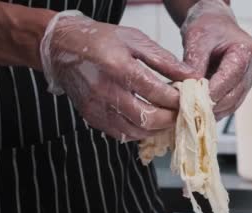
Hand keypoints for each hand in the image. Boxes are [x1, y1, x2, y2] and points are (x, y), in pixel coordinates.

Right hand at [40, 11, 195, 140]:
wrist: (61, 47)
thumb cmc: (100, 40)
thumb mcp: (135, 40)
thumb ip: (164, 60)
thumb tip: (190, 75)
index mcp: (118, 67)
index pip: (156, 92)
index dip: (177, 99)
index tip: (189, 98)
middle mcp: (105, 90)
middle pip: (148, 118)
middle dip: (171, 118)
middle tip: (181, 112)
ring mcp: (97, 107)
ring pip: (136, 131)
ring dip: (157, 129)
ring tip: (168, 117)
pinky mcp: (92, 118)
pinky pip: (121, 134)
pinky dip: (140, 131)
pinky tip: (149, 121)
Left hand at [181, 0, 251, 118]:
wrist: (215, 22)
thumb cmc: (208, 25)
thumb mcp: (197, 38)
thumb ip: (194, 62)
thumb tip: (189, 88)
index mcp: (246, 51)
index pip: (230, 78)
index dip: (212, 92)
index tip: (192, 101)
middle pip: (234, 95)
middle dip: (213, 105)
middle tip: (191, 112)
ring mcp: (250, 78)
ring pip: (234, 103)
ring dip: (214, 111)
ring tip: (194, 115)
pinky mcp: (242, 86)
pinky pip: (231, 103)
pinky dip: (216, 109)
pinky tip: (200, 112)